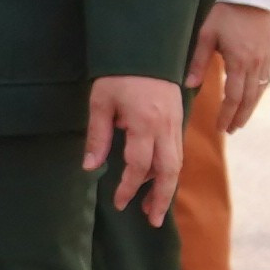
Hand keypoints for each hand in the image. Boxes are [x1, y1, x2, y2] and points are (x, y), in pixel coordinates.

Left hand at [85, 73, 187, 223]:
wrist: (147, 47)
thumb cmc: (119, 74)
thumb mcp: (101, 102)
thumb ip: (98, 136)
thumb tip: (91, 168)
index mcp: (145, 122)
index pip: (139, 165)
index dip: (129, 187)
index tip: (119, 203)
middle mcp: (165, 127)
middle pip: (168, 170)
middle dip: (161, 198)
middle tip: (152, 221)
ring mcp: (175, 123)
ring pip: (176, 163)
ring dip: (166, 187)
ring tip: (154, 209)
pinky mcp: (178, 120)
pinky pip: (176, 152)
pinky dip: (168, 170)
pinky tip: (157, 182)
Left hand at [191, 0, 269, 132]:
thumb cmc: (224, 14)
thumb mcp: (206, 35)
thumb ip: (198, 61)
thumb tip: (189, 85)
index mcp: (239, 60)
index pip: (233, 96)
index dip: (226, 114)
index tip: (220, 128)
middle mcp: (255, 63)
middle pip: (248, 99)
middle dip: (239, 117)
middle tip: (230, 131)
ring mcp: (265, 59)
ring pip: (258, 92)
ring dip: (249, 109)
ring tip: (240, 122)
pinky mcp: (269, 54)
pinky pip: (264, 81)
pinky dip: (257, 95)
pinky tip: (250, 101)